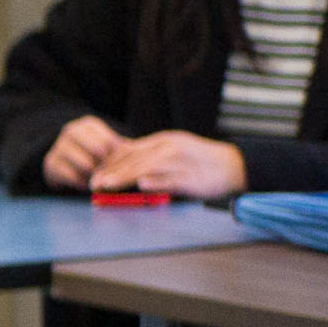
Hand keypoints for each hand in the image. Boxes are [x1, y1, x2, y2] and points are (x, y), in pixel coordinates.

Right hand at [41, 115, 124, 190]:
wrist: (61, 160)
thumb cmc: (91, 154)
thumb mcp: (105, 146)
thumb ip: (120, 150)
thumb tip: (136, 158)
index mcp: (88, 125)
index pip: (110, 141)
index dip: (117, 157)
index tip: (120, 166)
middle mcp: (71, 131)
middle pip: (99, 150)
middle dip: (107, 164)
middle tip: (111, 174)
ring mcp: (59, 146)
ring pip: (86, 164)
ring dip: (95, 175)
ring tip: (99, 179)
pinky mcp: (51, 163)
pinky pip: (73, 176)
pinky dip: (82, 183)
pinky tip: (85, 183)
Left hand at [98, 131, 248, 199]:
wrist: (234, 166)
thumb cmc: (200, 163)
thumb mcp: (172, 153)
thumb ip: (150, 157)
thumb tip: (123, 167)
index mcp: (163, 141)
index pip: (130, 150)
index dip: (110, 162)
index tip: (94, 173)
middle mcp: (169, 147)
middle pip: (134, 159)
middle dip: (111, 172)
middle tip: (93, 183)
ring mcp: (181, 161)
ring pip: (147, 167)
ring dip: (125, 177)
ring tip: (107, 185)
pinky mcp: (192, 177)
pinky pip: (171, 179)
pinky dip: (156, 182)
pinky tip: (141, 185)